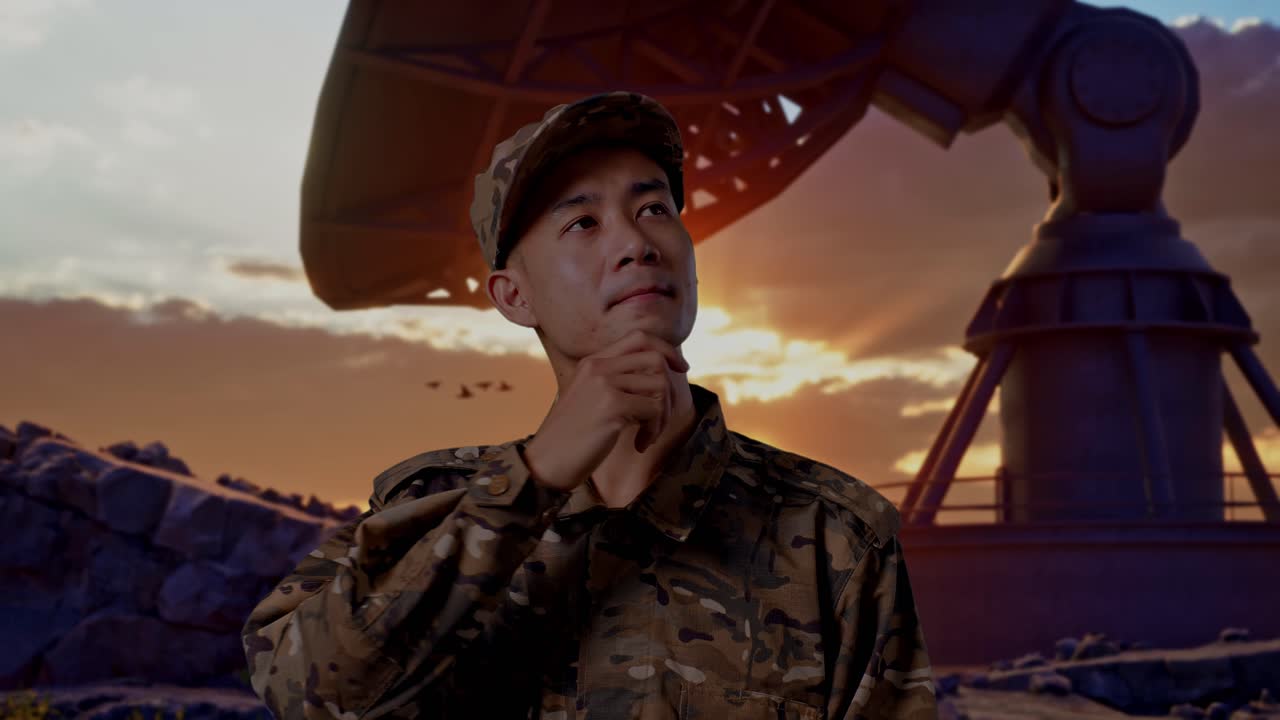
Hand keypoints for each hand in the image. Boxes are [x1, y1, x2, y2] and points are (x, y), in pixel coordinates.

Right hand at [522, 329, 689, 492]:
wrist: (546, 462)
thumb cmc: (572, 437)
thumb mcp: (592, 399)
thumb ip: (617, 382)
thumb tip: (661, 376)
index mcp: (593, 362)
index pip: (640, 338)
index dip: (667, 350)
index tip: (681, 368)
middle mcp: (598, 366)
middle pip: (656, 358)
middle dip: (669, 390)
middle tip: (661, 418)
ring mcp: (604, 384)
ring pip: (660, 384)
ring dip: (662, 415)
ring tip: (647, 435)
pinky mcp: (612, 405)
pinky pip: (654, 409)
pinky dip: (653, 430)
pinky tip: (638, 444)